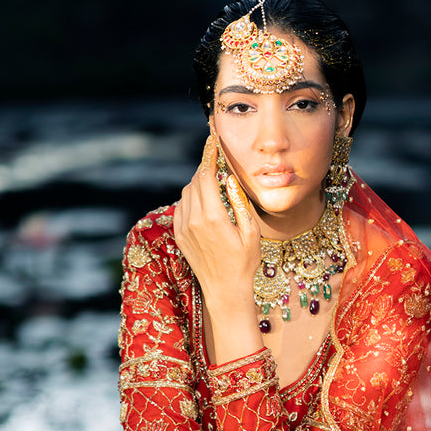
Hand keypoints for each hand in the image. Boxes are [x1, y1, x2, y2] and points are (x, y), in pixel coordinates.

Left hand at [173, 135, 264, 362]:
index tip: (212, 139)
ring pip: (186, 192)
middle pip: (195, 181)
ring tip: (213, 185)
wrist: (225, 292)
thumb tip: (229, 180)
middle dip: (205, 168)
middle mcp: (193, 220)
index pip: (206, 175)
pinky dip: (191, 199)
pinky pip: (181, 207)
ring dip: (198, 184)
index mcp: (213, 217)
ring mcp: (183, 228)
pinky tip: (204, 204)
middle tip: (217, 162)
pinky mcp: (179, 236)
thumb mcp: (251, 233)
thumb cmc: (244, 264)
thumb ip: (239, 203)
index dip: (209, 154)